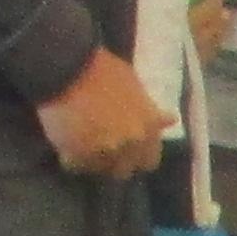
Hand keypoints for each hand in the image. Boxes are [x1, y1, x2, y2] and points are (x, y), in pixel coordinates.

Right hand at [38, 45, 172, 179]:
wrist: (67, 66)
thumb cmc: (102, 67)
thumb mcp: (134, 84)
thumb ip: (150, 109)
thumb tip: (170, 120)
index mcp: (148, 128)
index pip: (150, 160)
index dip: (138, 155)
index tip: (128, 148)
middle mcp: (131, 146)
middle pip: (125, 169)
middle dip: (116, 161)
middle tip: (102, 146)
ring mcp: (104, 153)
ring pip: (100, 169)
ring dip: (93, 160)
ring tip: (82, 143)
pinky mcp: (77, 156)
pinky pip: (74, 165)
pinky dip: (71, 158)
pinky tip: (66, 143)